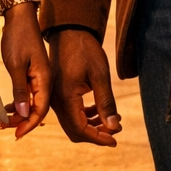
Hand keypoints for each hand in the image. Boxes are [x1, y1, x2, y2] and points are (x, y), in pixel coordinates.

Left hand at [0, 6, 50, 138]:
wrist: (20, 16)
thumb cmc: (18, 37)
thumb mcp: (16, 64)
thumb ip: (20, 89)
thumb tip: (22, 113)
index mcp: (45, 79)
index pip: (40, 110)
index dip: (28, 124)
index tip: (16, 134)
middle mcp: (45, 80)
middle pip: (36, 109)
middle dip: (21, 121)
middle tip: (4, 128)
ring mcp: (40, 77)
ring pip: (31, 102)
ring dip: (18, 113)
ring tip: (3, 121)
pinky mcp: (33, 73)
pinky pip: (28, 93)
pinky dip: (18, 102)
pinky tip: (7, 108)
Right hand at [48, 28, 120, 145]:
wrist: (69, 31)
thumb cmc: (85, 49)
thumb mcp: (100, 75)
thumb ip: (106, 102)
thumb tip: (114, 127)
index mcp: (65, 96)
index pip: (80, 129)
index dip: (98, 138)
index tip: (115, 139)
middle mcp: (56, 101)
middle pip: (75, 131)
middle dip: (96, 134)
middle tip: (116, 129)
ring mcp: (54, 98)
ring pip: (72, 124)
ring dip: (92, 126)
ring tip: (112, 120)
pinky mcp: (57, 94)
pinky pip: (70, 114)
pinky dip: (85, 117)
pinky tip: (99, 111)